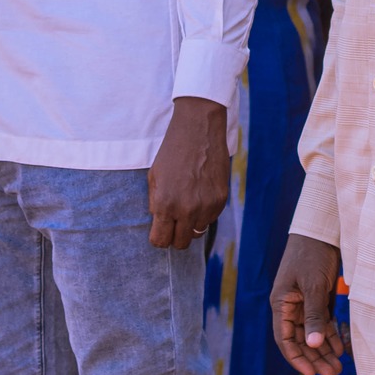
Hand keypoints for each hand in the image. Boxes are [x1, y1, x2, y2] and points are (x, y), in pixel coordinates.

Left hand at [148, 96, 228, 248]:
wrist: (198, 130)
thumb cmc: (172, 151)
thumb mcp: (154, 177)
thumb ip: (155, 203)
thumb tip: (160, 222)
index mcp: (164, 204)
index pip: (160, 241)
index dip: (159, 237)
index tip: (160, 230)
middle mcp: (186, 210)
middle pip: (180, 243)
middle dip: (175, 235)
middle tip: (174, 222)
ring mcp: (206, 206)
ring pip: (197, 232)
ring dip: (191, 224)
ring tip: (188, 203)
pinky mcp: (221, 200)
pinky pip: (211, 218)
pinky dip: (205, 212)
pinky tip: (200, 194)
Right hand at [271, 233, 344, 374]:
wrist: (322, 229)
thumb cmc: (312, 255)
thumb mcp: (314, 286)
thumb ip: (314, 315)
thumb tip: (314, 344)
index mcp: (281, 303)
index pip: (285, 339)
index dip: (297, 358)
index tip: (312, 374)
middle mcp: (291, 305)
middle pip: (300, 339)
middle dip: (315, 358)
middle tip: (332, 374)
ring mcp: (304, 302)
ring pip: (313, 333)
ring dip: (324, 350)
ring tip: (339, 367)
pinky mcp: (318, 297)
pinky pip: (322, 322)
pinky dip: (330, 335)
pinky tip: (341, 348)